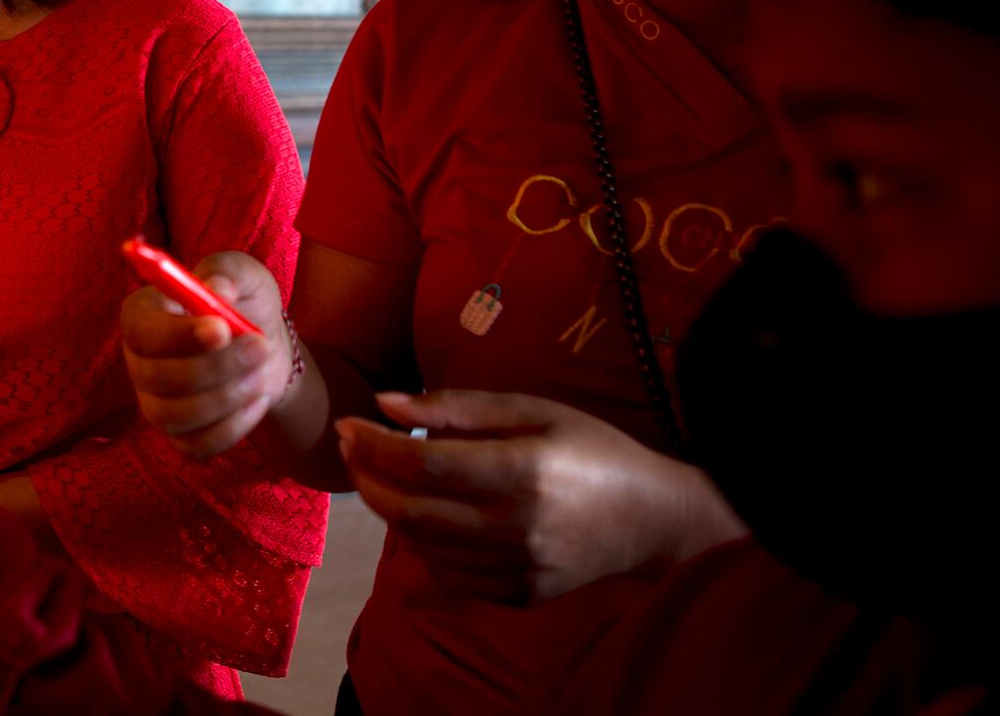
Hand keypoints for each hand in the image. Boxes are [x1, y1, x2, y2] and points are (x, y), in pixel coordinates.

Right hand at [120, 252, 292, 458]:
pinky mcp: (179, 436)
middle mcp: (139, 363)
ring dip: (227, 397)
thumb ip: (228, 272)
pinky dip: (232, 428)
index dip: (177, 335)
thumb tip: (217, 289)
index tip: (222, 329)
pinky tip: (257, 402)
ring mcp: (155, 404)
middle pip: (158, 377)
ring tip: (261, 373)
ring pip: (176, 416)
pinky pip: (195, 446)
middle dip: (216, 367)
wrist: (263, 349)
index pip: (142, 332)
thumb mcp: (244, 275)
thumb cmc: (244, 304)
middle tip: (261, 348)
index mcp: (142, 316)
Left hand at [339, 391, 743, 603]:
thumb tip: (385, 403)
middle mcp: (517, 527)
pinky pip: (448, 572)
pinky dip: (423, 542)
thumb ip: (455, 408)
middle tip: (351, 450)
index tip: (347, 425)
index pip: (422, 464)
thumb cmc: (589, 448)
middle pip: (410, 511)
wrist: (651, 518)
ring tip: (380, 475)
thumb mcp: (530, 409)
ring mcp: (518, 569)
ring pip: (422, 545)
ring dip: (388, 509)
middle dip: (366, 478)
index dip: (373, 445)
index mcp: (523, 471)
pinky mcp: (519, 596)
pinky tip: (424, 512)